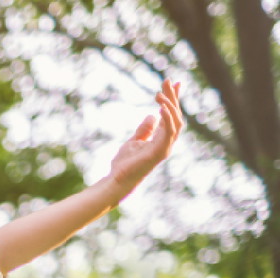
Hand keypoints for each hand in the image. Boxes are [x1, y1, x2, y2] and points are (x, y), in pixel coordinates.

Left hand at [108, 79, 183, 196]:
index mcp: (161, 139)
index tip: (172, 83)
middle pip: (175, 115)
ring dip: (169, 106)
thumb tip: (152, 116)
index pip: (170, 115)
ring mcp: (165, 147)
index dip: (173, 99)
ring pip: (175, 122)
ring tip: (160, 94)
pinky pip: (168, 133)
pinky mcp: (160, 152)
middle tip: (167, 81)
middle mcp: (167, 142)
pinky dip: (168, 119)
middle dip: (173, 97)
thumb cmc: (124, 164)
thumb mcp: (134, 141)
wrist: (117, 180)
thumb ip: (144, 129)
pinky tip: (162, 108)